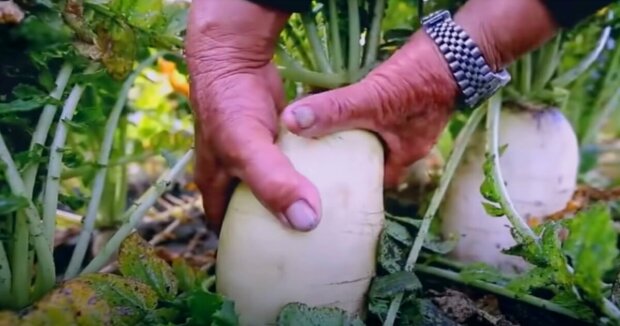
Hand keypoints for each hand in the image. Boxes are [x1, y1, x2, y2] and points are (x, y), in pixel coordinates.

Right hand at [186, 0, 320, 232]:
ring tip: (326, 219)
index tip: (276, 264)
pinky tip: (329, 184)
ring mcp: (256, 158)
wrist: (236, 58)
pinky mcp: (277, 142)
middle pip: (255, 213)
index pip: (228, 232)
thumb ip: (274, 184)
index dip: (245, 250)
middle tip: (310, 245)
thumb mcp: (247, 149)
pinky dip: (307, 175)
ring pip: (276, 189)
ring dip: (295, 200)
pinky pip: (293, 166)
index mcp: (216, 188)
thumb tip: (306, 222)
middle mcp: (234, 177)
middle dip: (276, 229)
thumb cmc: (230, 107)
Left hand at [281, 31, 459, 186]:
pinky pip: (377, 112)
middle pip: (375, 158)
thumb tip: (293, 121)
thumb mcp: (372, 100)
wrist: (455, 48)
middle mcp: (409, 140)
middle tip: (319, 156)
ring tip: (322, 133)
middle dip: (350, 157)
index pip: (378, 182)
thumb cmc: (419, 82)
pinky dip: (361, 111)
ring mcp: (408, 118)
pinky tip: (339, 106)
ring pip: (375, 134)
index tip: (329, 180)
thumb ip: (335, 111)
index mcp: (406, 154)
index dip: (356, 185)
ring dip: (354, 132)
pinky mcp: (404, 98)